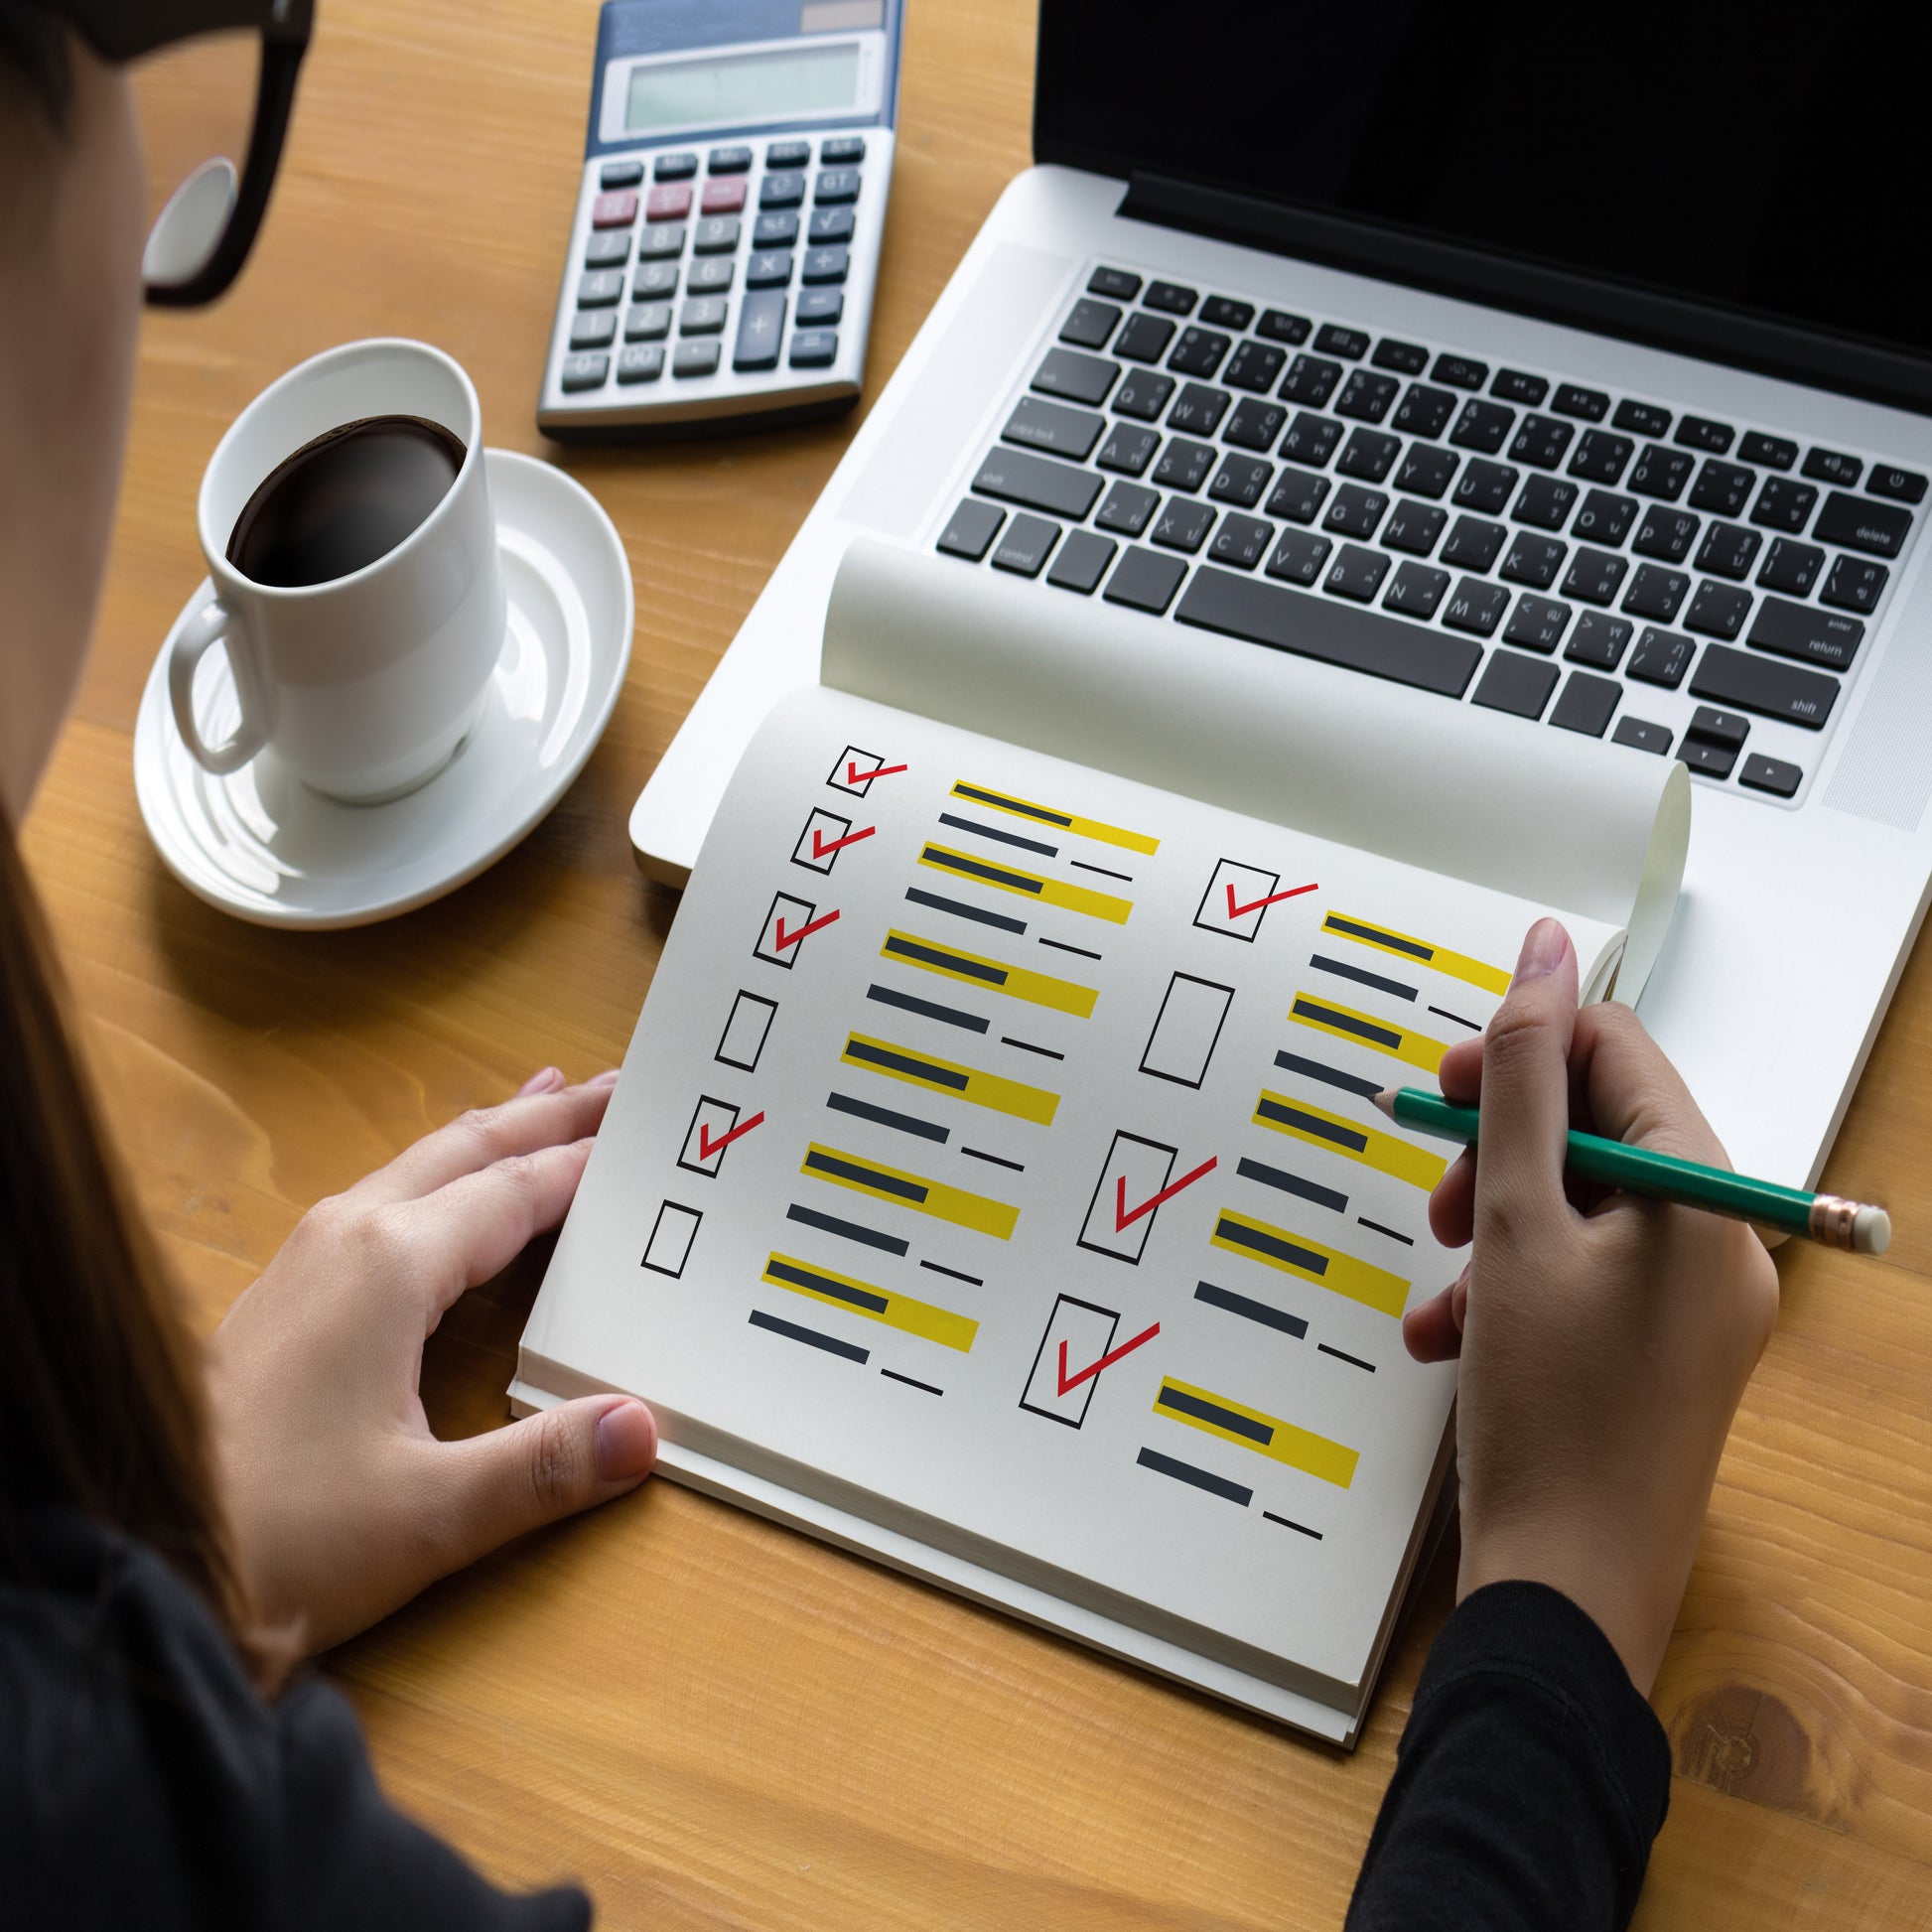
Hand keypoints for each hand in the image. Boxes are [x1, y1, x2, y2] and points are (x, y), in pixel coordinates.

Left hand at [207, 1068, 657, 1654]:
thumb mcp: (429, 1515)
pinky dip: (443, 1174)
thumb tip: (642, 1429)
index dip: (586, 1162)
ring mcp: (304, 1263)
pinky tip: (446, 1194)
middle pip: (467, 1151)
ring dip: (492, 1135)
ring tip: (546, 1101)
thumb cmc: (275, 1541)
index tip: (649, 1131)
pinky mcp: (282, 1298)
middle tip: (618, 1084)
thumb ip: (544, 1468)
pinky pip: (383, 1199)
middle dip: (547, 1115)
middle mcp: (344, 1241)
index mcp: (388, 1267)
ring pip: (418, 1167)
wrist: (141, 1568)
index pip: (515, 1192)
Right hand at [1403, 918, 1778, 1694]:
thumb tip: (1541, 952)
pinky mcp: (1652, 1357)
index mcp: (1706, 1201)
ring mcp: (1689, 1309)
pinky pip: (1575, 1280)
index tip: (1441, 1085)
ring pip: (1572, 1210)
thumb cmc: (1549, 1411)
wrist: (1565, 1594)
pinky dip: (1506, 1287)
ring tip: (1441, 1280)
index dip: (1524, 1050)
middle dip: (1498, 1152)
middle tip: (1437, 1192)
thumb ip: (1523, 1080)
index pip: (1620, 1055)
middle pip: (1594, 1134)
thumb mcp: (1517, 1225)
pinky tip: (1448, 1334)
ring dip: (1489, 1226)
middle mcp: (1715, 1246)